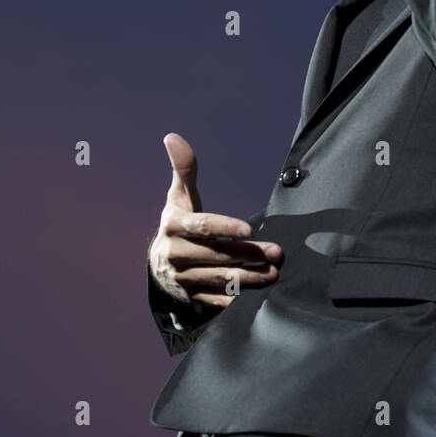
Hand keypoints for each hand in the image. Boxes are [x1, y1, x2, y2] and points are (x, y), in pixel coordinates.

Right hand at [148, 132, 282, 308]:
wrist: (159, 263)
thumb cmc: (178, 223)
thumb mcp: (178, 197)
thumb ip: (183, 169)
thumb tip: (173, 137)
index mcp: (174, 227)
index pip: (201, 227)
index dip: (224, 228)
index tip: (249, 228)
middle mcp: (175, 254)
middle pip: (217, 255)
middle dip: (248, 253)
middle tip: (276, 252)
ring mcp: (183, 278)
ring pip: (219, 279)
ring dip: (249, 278)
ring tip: (273, 273)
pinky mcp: (191, 297)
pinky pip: (216, 300)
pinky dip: (236, 299)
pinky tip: (257, 296)